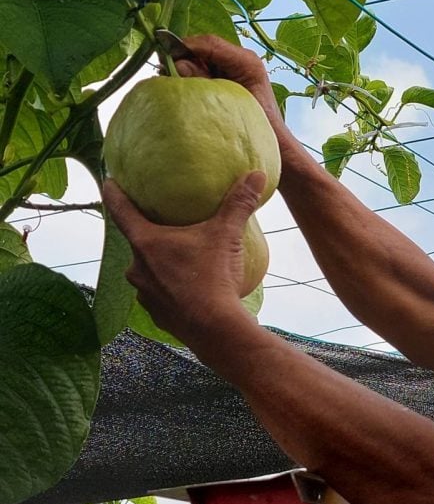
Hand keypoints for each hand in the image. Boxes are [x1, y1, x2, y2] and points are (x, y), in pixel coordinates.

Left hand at [102, 171, 266, 345]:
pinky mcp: (157, 314)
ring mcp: (145, 294)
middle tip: (165, 226)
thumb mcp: (227, 235)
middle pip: (137, 243)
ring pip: (148, 271)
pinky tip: (190, 288)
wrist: (216, 329)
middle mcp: (137, 268)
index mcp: (146, 243)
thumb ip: (238, 204)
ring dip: (161, 264)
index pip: (121, 210)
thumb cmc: (214, 278)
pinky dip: (171, 288)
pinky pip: (160, 294)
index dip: (114, 193)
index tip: (109, 181)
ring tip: (182, 260)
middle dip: (150, 234)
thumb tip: (255, 174)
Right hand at [171, 35, 287, 139]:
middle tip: (164, 72)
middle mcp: (240, 60)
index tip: (163, 55)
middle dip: (181, 57)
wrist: (275, 144)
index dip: (184, 46)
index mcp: (247, 61)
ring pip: (199, 59)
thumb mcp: (230, 105)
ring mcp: (232, 69)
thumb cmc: (260, 128)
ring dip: (183, 68)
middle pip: (202, 48)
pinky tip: (182, 90)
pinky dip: (190, 78)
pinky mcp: (225, 79)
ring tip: (171, 82)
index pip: (210, 43)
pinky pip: (202, 71)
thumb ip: (205, 83)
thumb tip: (179, 65)